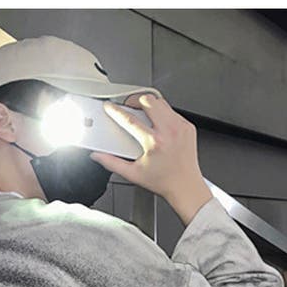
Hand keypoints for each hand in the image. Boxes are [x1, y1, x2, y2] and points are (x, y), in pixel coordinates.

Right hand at [90, 93, 211, 224]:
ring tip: (142, 113)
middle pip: (148, 101)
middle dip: (135, 100)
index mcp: (153, 142)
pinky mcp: (188, 126)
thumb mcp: (133, 174)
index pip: (130, 120)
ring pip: (161, 102)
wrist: (185, 186)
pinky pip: (172, 111)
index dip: (116, 111)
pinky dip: (162, 113)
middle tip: (128, 107)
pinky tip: (157, 123)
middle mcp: (169, 131)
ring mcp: (180, 127)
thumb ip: (112, 163)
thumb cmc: (163, 181)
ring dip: (149, 104)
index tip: (110, 107)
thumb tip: (98, 156)